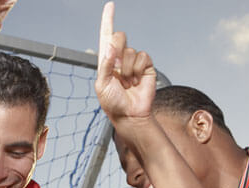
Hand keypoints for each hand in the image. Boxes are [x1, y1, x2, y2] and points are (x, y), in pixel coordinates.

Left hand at [94, 2, 156, 123]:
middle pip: (119, 37)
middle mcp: (120, 58)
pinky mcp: (146, 66)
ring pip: (130, 51)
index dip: (108, 20)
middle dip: (117, 50)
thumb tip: (110, 46)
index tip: (110, 5)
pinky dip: (138, 69)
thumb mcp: (102, 84)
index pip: (106, 36)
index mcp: (106, 61)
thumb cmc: (113, 103)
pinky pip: (142, 57)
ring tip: (127, 83)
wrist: (130, 115)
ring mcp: (133, 62)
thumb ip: (105, 64)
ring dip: (127, 69)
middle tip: (117, 69)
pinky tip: (137, 81)